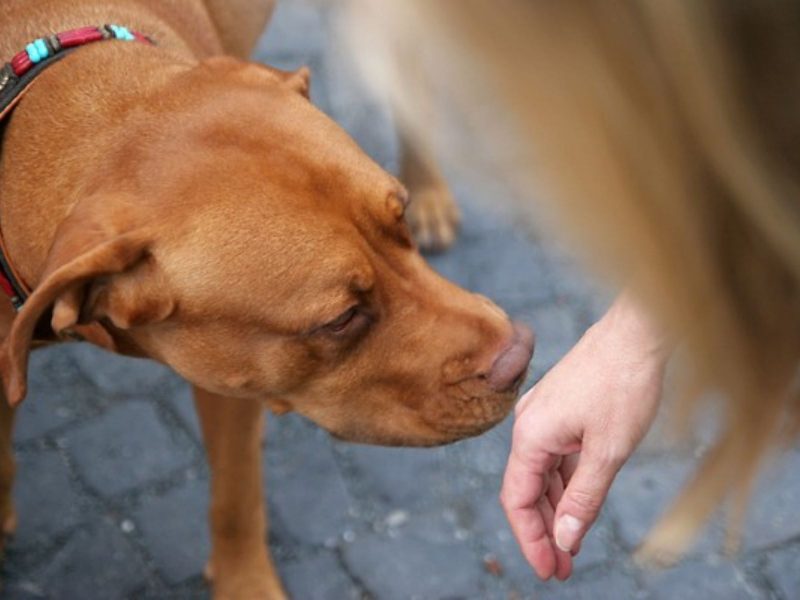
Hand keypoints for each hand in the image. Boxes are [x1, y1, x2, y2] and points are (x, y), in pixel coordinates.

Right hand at [500, 294, 668, 579]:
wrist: (637, 333)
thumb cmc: (623, 384)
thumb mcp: (607, 452)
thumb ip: (583, 499)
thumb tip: (564, 540)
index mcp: (531, 435)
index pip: (518, 499)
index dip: (530, 539)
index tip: (548, 571)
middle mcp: (529, 425)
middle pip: (526, 489)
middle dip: (543, 531)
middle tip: (562, 568)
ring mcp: (544, 416)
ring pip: (542, 474)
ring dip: (555, 509)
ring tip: (570, 546)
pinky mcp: (560, 410)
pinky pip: (556, 456)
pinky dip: (565, 484)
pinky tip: (577, 505)